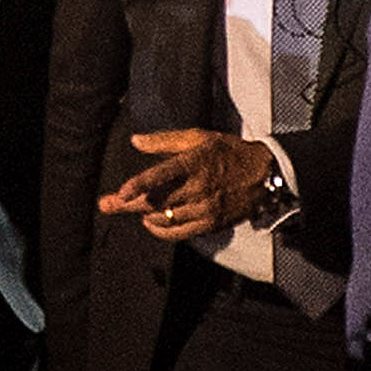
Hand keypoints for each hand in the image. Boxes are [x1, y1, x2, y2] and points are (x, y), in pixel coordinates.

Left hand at [102, 128, 278, 240]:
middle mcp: (199, 188)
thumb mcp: (199, 137)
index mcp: (195, 162)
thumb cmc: (229, 151)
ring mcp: (205, 208)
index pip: (162, 175)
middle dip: (127, 204)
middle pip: (156, 201)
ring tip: (128, 208)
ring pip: (165, 218)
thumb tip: (136, 141)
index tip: (120, 192)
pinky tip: (150, 224)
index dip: (140, 185)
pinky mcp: (211, 224)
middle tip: (105, 205)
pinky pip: (179, 232)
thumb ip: (165, 140)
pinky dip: (160, 230)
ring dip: (142, 215)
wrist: (264, 174)